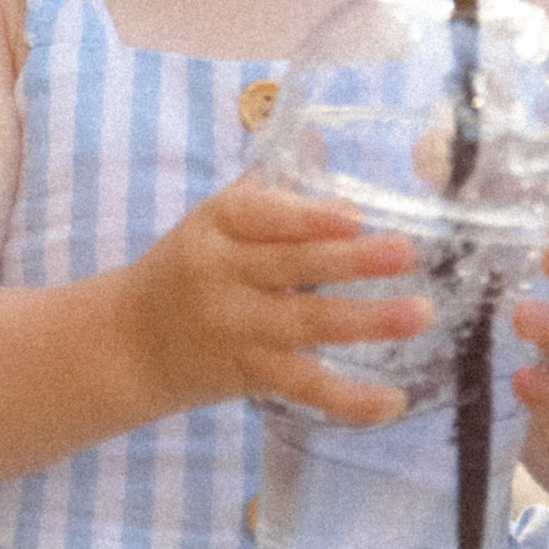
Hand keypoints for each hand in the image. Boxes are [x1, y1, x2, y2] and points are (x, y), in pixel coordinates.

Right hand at [123, 178, 428, 427]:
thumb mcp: (210, 222)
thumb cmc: (186, 269)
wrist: (129, 342)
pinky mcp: (248, 374)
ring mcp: (237, 328)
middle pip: (293, 265)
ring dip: (367, 320)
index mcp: (216, 224)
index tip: (356, 217)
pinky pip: (304, 386)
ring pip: (307, 324)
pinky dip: (348, 399)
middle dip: (352, 260)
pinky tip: (392, 399)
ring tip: (418, 313)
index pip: (263, 214)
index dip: (309, 218)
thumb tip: (325, 149)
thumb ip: (267, 193)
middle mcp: (223, 273)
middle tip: (406, 253)